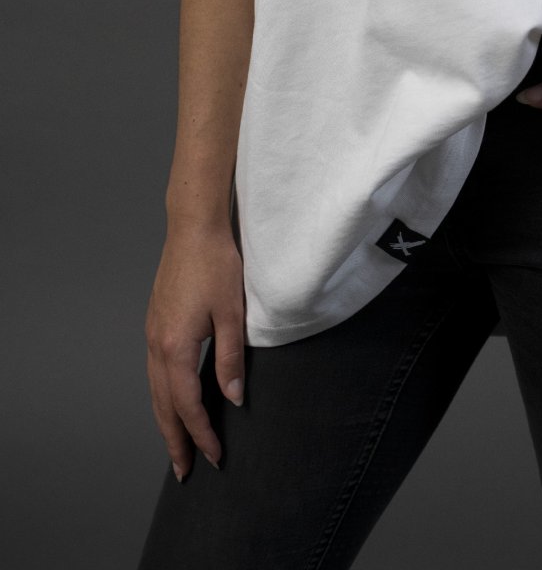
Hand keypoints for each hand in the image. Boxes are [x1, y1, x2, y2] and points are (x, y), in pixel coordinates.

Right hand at [144, 222, 246, 481]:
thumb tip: (232, 397)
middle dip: (174, 440)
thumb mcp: (232, 314)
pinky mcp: (156, 323)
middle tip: (185, 471)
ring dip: (167, 420)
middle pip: (163, 405)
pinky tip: (174, 400)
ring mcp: (152, 333)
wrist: (194, 228)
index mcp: (174, 347)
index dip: (201, 434)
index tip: (215, 456)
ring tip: (177, 445)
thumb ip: (230, 359)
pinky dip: (164, 395)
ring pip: (155, 390)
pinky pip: (155, 372)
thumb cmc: (216, 265)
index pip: (187, 405)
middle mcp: (156, 345)